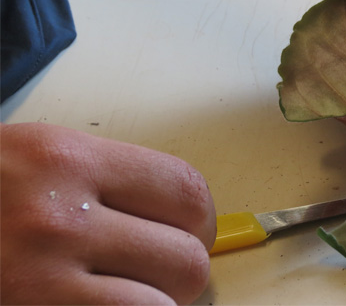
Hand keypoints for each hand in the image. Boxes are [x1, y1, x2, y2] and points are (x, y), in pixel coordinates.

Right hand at [0, 123, 215, 304]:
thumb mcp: (37, 161)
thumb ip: (106, 179)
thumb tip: (173, 214)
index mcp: (69, 159)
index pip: (186, 187)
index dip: (203, 221)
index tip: (192, 233)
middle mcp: (62, 213)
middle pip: (187, 254)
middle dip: (182, 269)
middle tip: (158, 272)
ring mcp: (44, 272)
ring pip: (165, 302)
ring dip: (157, 302)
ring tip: (125, 294)